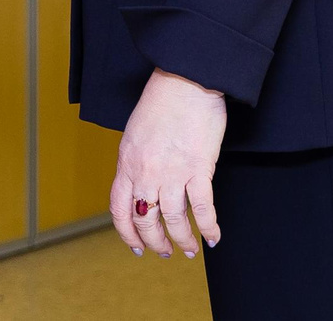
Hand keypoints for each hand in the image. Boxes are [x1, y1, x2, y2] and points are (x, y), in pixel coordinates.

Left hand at [111, 69, 224, 259]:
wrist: (185, 79)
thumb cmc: (162, 99)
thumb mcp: (136, 133)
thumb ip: (136, 161)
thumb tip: (142, 184)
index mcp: (127, 163)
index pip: (120, 211)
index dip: (127, 234)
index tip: (136, 246)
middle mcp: (146, 173)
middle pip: (146, 220)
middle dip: (155, 243)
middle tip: (164, 252)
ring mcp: (172, 173)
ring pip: (174, 221)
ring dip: (182, 240)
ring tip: (189, 249)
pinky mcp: (198, 168)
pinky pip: (203, 208)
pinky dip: (208, 227)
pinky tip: (212, 237)